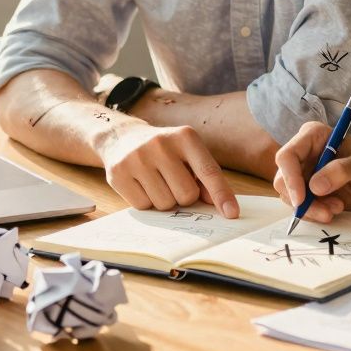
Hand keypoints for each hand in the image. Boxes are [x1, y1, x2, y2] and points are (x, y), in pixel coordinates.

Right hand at [98, 123, 239, 217]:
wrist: (123, 137)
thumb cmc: (165, 151)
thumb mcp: (188, 154)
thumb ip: (206, 177)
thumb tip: (221, 206)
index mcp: (185, 136)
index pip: (209, 171)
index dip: (222, 195)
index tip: (232, 214)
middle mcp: (161, 144)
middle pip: (186, 195)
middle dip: (184, 197)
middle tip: (174, 182)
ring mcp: (137, 158)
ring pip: (165, 204)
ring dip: (165, 200)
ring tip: (157, 181)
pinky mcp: (118, 173)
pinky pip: (143, 206)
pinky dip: (146, 201)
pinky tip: (142, 184)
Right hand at [271, 121, 350, 222]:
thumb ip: (340, 171)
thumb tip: (314, 187)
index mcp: (313, 137)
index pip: (287, 156)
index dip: (290, 178)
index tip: (302, 199)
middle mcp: (305, 155)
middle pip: (283, 179)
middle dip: (300, 200)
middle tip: (325, 212)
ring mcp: (307, 175)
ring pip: (290, 196)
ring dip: (311, 209)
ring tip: (337, 209)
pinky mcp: (312, 193)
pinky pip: (302, 207)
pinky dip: (315, 213)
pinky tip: (336, 210)